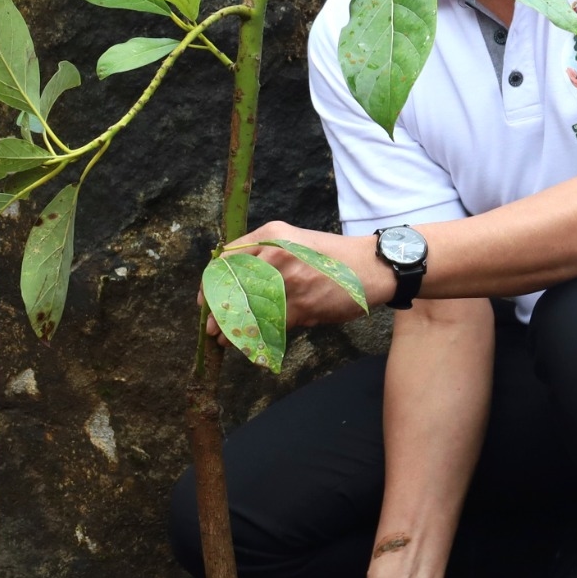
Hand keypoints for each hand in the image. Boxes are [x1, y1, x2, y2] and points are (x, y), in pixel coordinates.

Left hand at [216, 220, 394, 330]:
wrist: (370, 267)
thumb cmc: (330, 257)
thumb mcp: (294, 239)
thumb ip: (262, 252)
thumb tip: (229, 282)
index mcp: (271, 234)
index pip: (227, 261)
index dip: (212, 286)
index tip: (206, 303)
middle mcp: (276, 254)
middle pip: (233, 289)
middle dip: (219, 314)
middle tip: (211, 328)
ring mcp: (288, 280)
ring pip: (249, 311)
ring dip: (234, 331)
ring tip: (225, 340)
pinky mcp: (301, 306)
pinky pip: (270, 326)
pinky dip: (258, 338)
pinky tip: (251, 344)